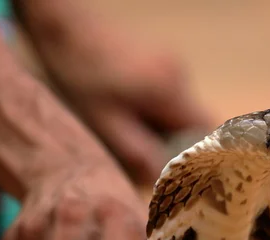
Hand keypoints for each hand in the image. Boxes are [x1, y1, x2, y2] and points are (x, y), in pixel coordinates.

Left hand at [16, 2, 212, 185]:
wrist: (64, 31)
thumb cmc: (79, 77)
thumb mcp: (103, 123)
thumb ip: (137, 152)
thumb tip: (162, 177)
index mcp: (169, 91)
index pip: (205, 132)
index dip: (195, 155)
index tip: (175, 170)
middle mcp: (179, 75)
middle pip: (194, 123)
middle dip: (173, 143)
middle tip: (143, 154)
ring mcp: (172, 66)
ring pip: (180, 112)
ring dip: (162, 128)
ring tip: (128, 132)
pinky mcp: (161, 62)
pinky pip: (169, 98)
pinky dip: (155, 113)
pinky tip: (127, 113)